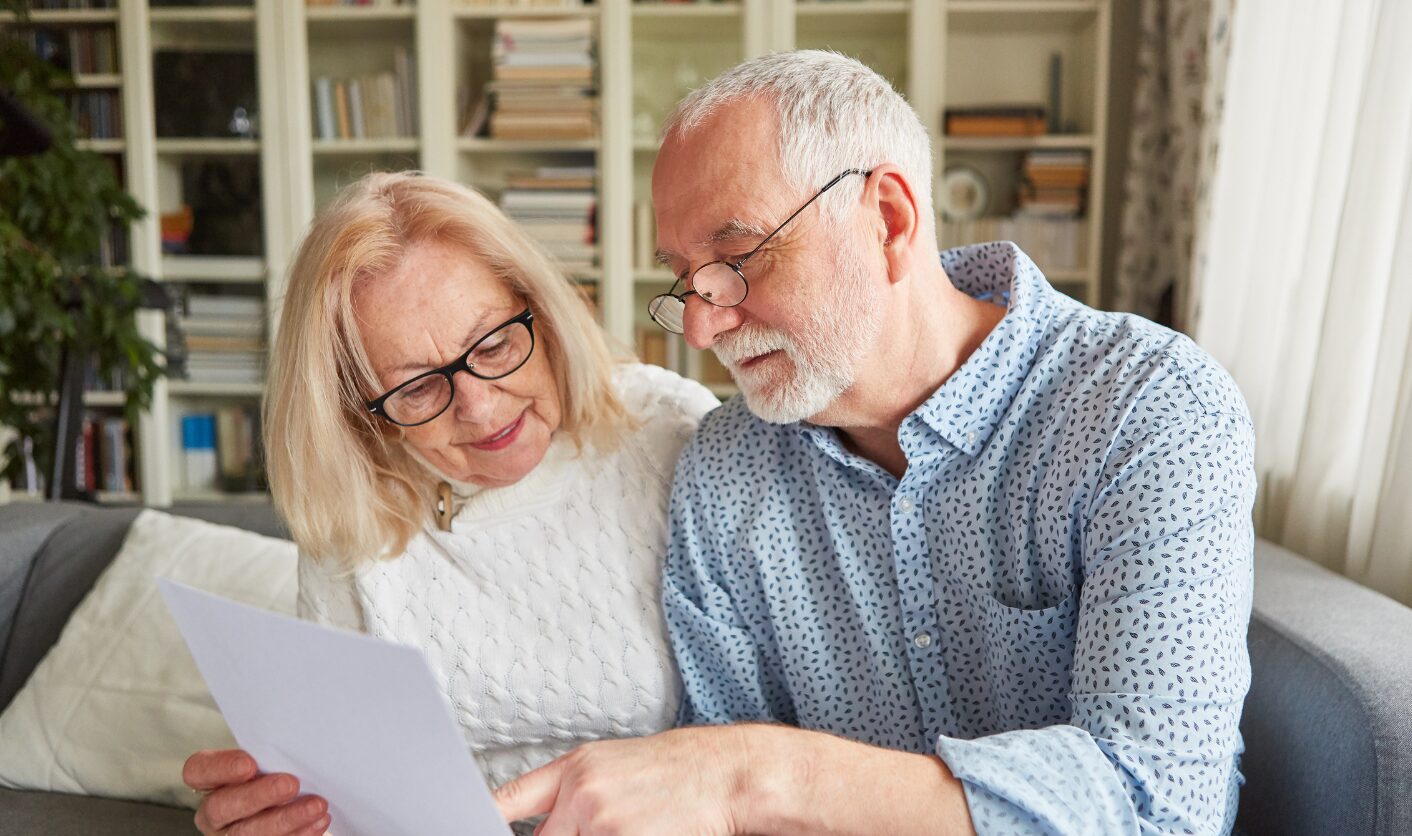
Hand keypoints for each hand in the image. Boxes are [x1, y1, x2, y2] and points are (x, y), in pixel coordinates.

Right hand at [183, 749, 329, 835]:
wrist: (292, 801)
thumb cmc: (278, 773)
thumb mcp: (270, 761)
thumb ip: (271, 755)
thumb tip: (298, 744)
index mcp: (210, 781)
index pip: (198, 771)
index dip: (221, 767)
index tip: (249, 763)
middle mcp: (214, 812)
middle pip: (221, 806)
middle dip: (258, 796)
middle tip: (291, 784)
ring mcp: (229, 835)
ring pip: (246, 833)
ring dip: (285, 819)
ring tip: (316, 806)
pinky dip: (299, 834)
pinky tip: (319, 822)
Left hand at [493, 727, 747, 835]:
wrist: (727, 772)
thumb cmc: (678, 770)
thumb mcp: (614, 767)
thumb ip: (572, 796)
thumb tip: (540, 830)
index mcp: (576, 768)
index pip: (508, 801)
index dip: (483, 820)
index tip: (466, 825)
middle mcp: (583, 794)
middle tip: (601, 828)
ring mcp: (603, 824)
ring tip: (631, 828)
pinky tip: (643, 833)